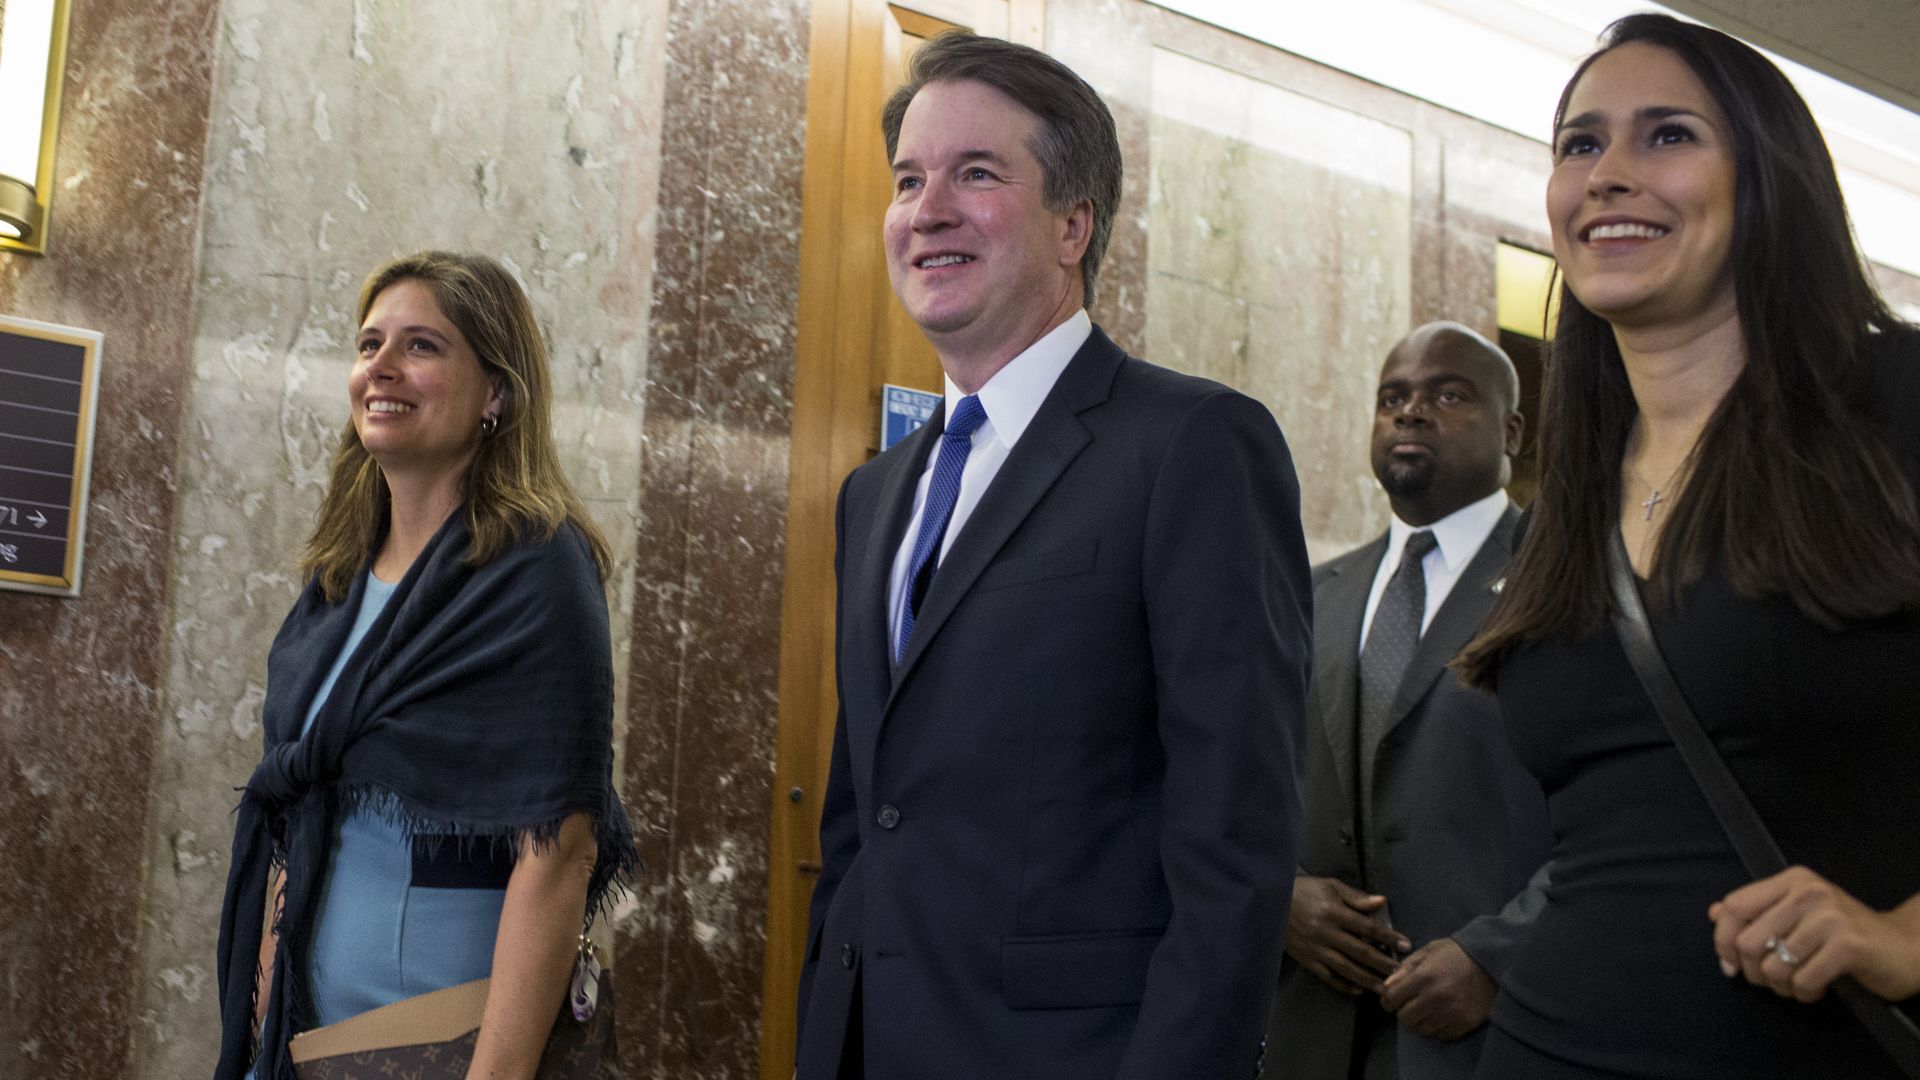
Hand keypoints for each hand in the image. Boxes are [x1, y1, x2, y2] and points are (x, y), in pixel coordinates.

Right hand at [1285, 876, 1407, 994]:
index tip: (1405, 945)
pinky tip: (1358, 989)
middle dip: (1382, 963)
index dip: (1388, 937)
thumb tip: (1382, 902)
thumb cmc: (1304, 891)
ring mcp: (1316, 949)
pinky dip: (1343, 985)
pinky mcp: (1307, 960)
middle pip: (1360, 951)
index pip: (1367, 927)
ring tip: (1385, 987)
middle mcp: (1326, 932)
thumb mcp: (1330, 886)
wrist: (1271, 902)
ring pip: (1346, 968)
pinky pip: (1328, 976)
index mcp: (1334, 912)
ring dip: (1367, 979)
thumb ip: (1356, 897)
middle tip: (1400, 972)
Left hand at [1379, 938, 1495, 1041]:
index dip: (1388, 1000)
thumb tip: (1386, 987)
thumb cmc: (1456, 953)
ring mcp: (1451, 1013)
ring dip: (1421, 1021)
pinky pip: (1442, 1035)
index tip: (1392, 999)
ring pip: (1423, 1029)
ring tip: (1428, 1009)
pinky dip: (1440, 1028)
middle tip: (1411, 1004)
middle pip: (1405, 1019)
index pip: (1391, 999)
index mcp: (1423, 978)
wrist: (1492, 961)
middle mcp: (1435, 998)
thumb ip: (1405, 969)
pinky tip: (1444, 1015)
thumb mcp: (1427, 952)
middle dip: (1404, 1011)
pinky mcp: (1465, 1024)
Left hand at [1709, 865, 1919, 1003]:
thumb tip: (1714, 912)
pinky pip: (1802, 981)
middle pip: (1748, 941)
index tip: (1729, 963)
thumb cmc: (1846, 932)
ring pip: (1773, 966)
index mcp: (1792, 880)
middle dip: (1753, 972)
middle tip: (1772, 980)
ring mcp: (1829, 918)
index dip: (1723, 940)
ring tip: (1797, 984)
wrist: (1906, 945)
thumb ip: (1758, 911)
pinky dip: (1804, 994)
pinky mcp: (1848, 946)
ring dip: (1781, 987)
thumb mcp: (1799, 913)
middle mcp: (1808, 892)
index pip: (1735, 907)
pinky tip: (1817, 989)